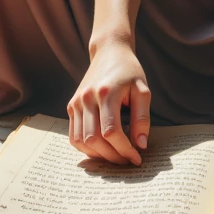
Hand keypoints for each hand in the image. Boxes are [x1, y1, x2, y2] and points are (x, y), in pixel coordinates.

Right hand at [68, 38, 151, 165]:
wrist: (109, 52)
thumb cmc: (129, 71)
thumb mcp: (142, 90)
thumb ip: (142, 118)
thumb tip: (140, 145)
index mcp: (106, 93)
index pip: (111, 131)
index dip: (124, 149)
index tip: (137, 158)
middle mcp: (86, 98)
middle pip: (94, 139)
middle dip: (112, 156)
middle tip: (127, 161)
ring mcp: (76, 102)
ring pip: (81, 141)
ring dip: (98, 155)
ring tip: (115, 156)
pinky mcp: (71, 106)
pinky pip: (74, 136)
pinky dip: (86, 148)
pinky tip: (101, 149)